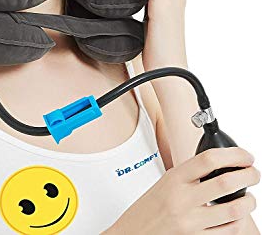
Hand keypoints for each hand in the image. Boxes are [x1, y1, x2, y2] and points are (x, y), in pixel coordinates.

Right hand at [109, 147, 258, 233]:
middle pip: (225, 182)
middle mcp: (182, 198)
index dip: (233, 155)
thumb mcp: (165, 183)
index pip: (208, 159)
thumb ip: (188, 175)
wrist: (132, 233)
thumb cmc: (148, 208)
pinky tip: (238, 217)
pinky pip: (227, 231)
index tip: (244, 156)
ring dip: (249, 202)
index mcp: (174, 179)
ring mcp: (190, 221)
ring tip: (250, 198)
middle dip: (248, 175)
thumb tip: (216, 165)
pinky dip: (239, 223)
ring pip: (232, 209)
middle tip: (254, 173)